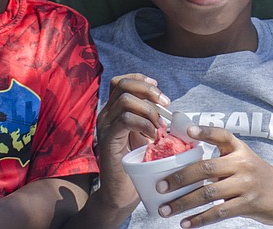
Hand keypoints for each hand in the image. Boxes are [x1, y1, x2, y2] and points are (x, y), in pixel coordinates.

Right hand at [95, 74, 169, 210]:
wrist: (122, 192)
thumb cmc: (136, 163)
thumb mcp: (144, 134)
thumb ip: (149, 118)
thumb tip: (168, 106)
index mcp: (113, 111)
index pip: (121, 82)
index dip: (140, 80)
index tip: (159, 89)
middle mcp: (106, 115)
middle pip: (123, 85)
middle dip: (149, 91)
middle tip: (165, 105)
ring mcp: (104, 127)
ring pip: (126, 101)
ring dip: (149, 110)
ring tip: (159, 126)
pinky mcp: (107, 140)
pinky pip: (125, 120)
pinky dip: (144, 124)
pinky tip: (152, 136)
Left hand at [156, 126, 272, 228]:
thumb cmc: (255, 176)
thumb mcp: (242, 160)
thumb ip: (220, 160)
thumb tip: (182, 167)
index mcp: (239, 149)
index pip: (221, 135)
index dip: (205, 131)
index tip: (188, 131)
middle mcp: (243, 164)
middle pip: (206, 168)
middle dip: (180, 178)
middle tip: (160, 186)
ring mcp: (246, 184)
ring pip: (208, 193)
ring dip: (183, 203)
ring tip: (164, 209)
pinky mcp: (247, 204)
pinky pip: (218, 212)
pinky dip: (199, 219)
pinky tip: (185, 223)